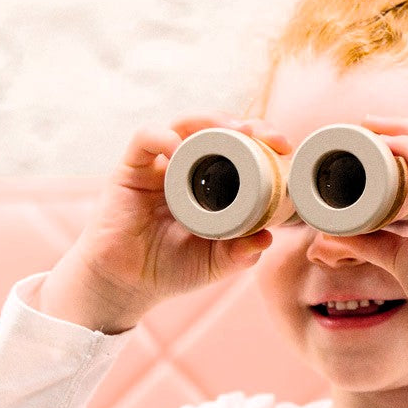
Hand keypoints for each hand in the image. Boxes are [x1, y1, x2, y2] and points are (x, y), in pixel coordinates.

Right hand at [73, 114, 291, 316]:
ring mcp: (158, 166)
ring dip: (210, 121)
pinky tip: (179, 150)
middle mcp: (185, 168)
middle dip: (243, 124)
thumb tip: (267, 238)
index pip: (238, 148)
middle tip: (262, 135)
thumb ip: (240, 255)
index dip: (261, 141)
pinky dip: (163, 137)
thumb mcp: (214, 264)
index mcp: (210, 184)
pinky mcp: (130, 170)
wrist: (125, 285)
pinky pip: (145, 139)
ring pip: (185, 124)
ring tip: (232, 132)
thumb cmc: (169, 270)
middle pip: (215, 129)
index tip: (283, 148)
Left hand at [344, 115, 407, 337]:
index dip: (407, 140)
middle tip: (364, 123)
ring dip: (399, 131)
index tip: (373, 138)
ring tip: (366, 128)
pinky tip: (381, 145)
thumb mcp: (401, 255)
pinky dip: (405, 147)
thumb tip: (335, 233)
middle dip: (400, 127)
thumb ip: (373, 241)